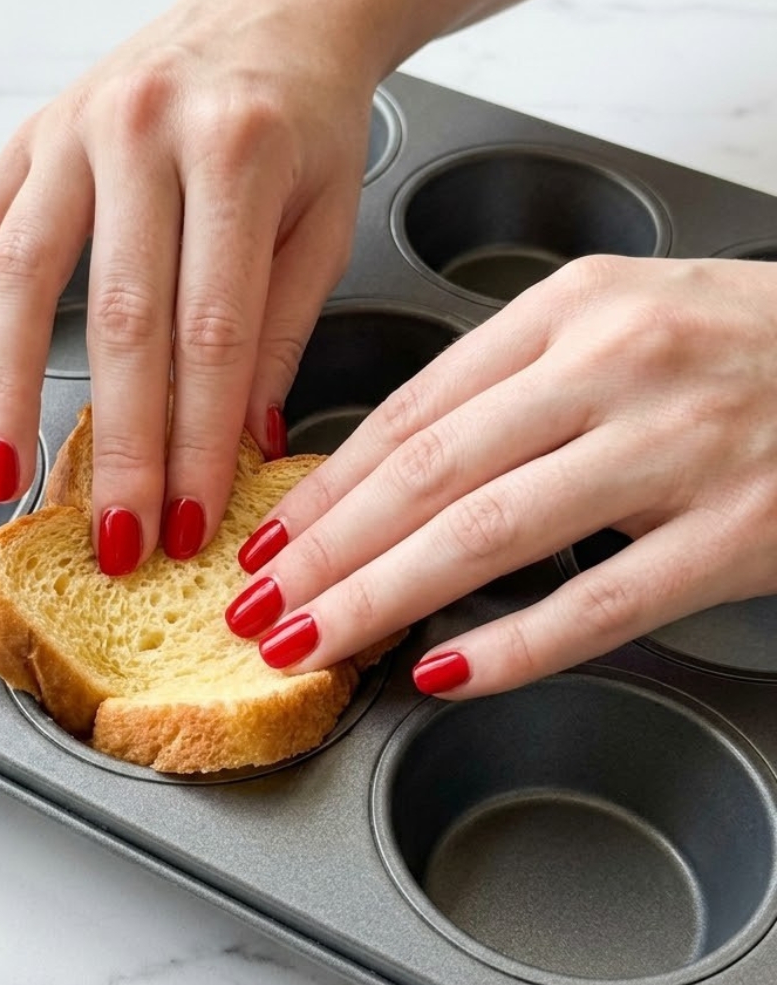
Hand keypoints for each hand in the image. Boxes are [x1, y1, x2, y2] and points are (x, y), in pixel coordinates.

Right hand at [0, 0, 385, 573]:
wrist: (274, 10)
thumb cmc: (305, 120)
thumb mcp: (324, 223)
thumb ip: (278, 334)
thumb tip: (240, 447)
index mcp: (239, 151)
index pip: (212, 329)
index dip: (196, 439)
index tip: (188, 521)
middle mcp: (144, 131)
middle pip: (120, 318)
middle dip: (117, 443)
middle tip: (113, 537)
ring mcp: (72, 131)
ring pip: (19, 278)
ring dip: (5, 393)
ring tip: (4, 479)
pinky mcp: (25, 140)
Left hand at [224, 255, 776, 695]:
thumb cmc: (735, 344)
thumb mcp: (612, 322)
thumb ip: (504, 385)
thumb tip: (385, 474)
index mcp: (568, 309)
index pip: (410, 412)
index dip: (324, 487)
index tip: (266, 542)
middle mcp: (613, 364)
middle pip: (429, 473)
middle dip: (325, 552)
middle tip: (257, 608)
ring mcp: (678, 447)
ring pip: (491, 533)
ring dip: (383, 598)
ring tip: (314, 642)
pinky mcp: (740, 528)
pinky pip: (603, 600)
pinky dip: (514, 644)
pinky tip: (443, 674)